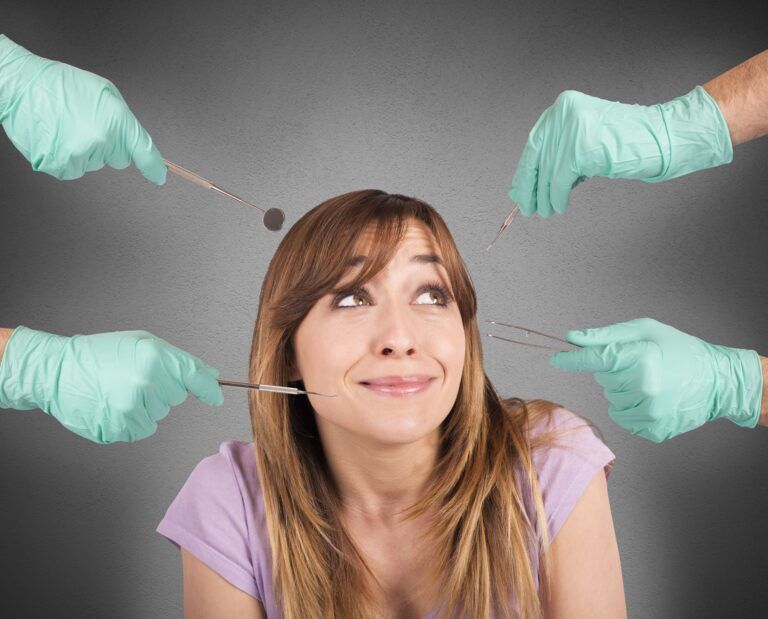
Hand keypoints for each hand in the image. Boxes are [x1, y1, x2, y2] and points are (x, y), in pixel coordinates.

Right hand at [0, 34, 165, 183]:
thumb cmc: (61, 85)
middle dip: (108, 145)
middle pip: (119, 158)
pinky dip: (68, 158)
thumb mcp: (104, 93)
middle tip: (85, 123)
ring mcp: (82, 154)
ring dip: (86, 150)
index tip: (159, 176)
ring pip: (96, 163)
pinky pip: (76, 170)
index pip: (144, 150)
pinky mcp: (63, 165)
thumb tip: (134, 142)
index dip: (154, 166)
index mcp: (116, 118)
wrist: (22, 85)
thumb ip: (123, 119)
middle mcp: (102, 138)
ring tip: (67, 126)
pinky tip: (59, 138)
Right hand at [0, 327, 222, 443]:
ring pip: (160, 414)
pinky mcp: (121, 426)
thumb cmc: (99, 354)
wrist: (58, 372)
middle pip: (176, 396)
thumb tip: (210, 376)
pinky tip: (115, 405)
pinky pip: (144, 428)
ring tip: (120, 390)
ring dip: (146, 405)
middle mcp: (146, 383)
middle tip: (133, 377)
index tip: (216, 396)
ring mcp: (133, 407)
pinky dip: (133, 421)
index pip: (194, 376)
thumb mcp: (142, 343)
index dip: (210, 388)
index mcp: (154, 357)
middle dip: (162, 388)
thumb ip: (178, 360)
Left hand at [507, 87, 731, 217]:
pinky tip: (561, 206)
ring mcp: (571, 129)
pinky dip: (558, 198)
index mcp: (563, 106)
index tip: (519, 189)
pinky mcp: (579, 149)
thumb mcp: (583, 144)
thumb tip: (522, 186)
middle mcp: (563, 113)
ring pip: (546, 173)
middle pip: (535, 157)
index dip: (525, 170)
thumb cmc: (625, 142)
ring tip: (546, 211)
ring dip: (544, 198)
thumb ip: (556, 158)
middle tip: (526, 206)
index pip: (534, 142)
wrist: (660, 138)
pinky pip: (558, 182)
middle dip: (528, 186)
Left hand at [550, 318, 761, 441]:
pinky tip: (653, 398)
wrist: (718, 381)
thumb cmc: (681, 349)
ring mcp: (650, 414)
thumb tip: (573, 338)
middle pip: (603, 380)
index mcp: (642, 360)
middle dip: (614, 370)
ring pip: (612, 400)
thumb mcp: (645, 331)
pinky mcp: (653, 430)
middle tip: (641, 364)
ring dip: (623, 390)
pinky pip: (624, 418)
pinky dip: (632, 408)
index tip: (556, 358)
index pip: (595, 360)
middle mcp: (644, 389)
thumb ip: (606, 336)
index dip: (572, 359)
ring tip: (650, 381)